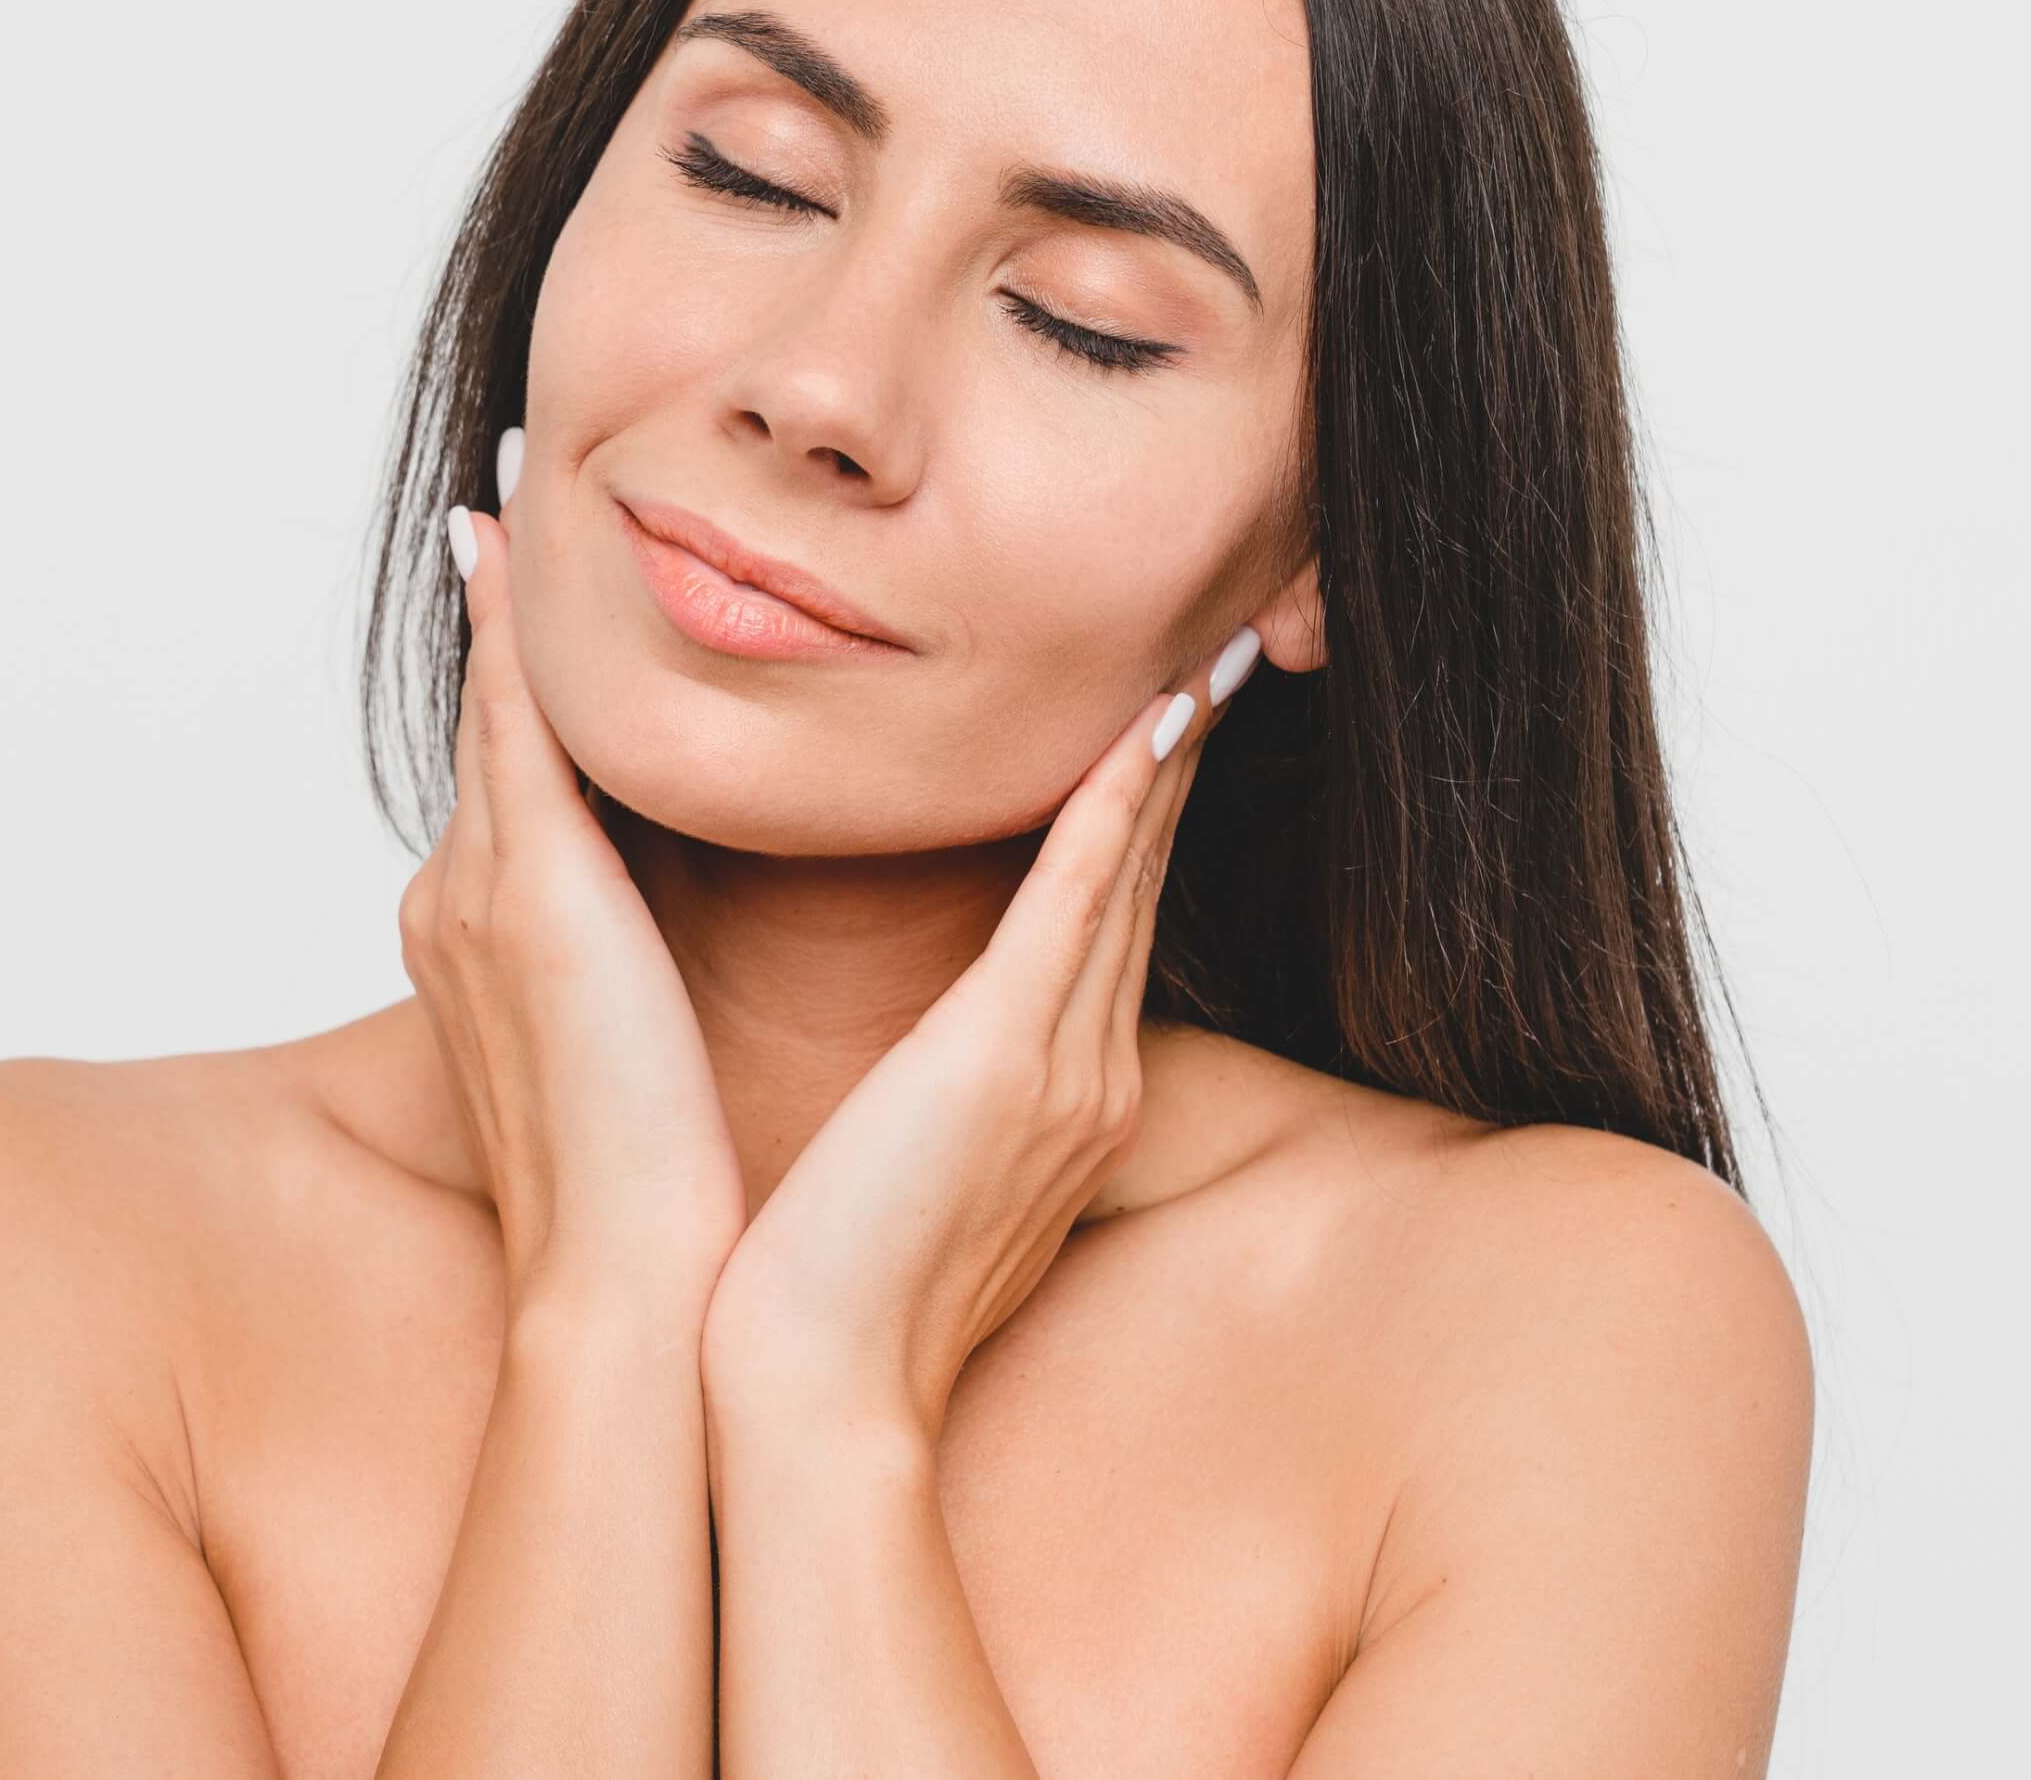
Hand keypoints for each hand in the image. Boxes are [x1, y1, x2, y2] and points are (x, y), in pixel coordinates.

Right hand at [398, 429, 750, 1324]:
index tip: (523, 574)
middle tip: (511, 479)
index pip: (507, 777)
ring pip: (498, 705)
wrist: (631, 1298)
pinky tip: (510, 538)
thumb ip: (637, 975)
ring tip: (524, 476)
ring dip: (513, 600)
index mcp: (488, 943)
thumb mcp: (638, 1059)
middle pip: (487, 722)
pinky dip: (511, 635)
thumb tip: (657, 943)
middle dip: (499, 613)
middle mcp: (460, 902)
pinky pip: (518, 726)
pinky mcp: (530, 894)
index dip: (511, 676)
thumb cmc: (659, 1203)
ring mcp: (480, 892)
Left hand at [696, 630, 1260, 1442]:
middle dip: (1176, 760)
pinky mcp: (1007, 1059)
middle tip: (1216, 643)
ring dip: (1162, 756)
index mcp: (1061, 1093)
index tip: (1159, 709)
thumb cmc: (831, 1282)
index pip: (1107, 919)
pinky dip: (1114, 809)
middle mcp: (1088, 1074)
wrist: (813, 1388)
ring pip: (1125, 873)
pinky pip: (1077, 903)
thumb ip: (944, 1086)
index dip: (1140, 810)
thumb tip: (928, 1043)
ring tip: (1203, 654)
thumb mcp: (914, 1164)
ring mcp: (1062, 1067)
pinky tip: (1145, 726)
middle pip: (1140, 880)